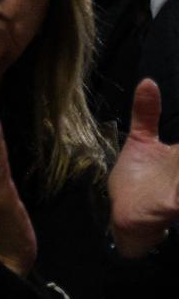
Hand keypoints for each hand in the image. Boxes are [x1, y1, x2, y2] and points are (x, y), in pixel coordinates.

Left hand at [109, 79, 178, 257]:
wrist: (124, 217)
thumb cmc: (137, 181)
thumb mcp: (141, 142)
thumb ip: (146, 114)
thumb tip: (148, 81)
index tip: (176, 144)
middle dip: (178, 154)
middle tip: (174, 150)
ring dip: (176, 161)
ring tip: (172, 155)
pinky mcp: (174, 203)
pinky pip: (178, 196)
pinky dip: (176, 190)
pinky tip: (171, 192)